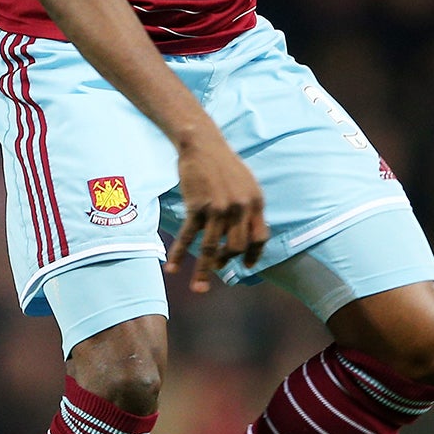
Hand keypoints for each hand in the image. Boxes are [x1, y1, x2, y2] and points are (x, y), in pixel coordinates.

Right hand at [164, 126, 268, 292]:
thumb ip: (248, 207)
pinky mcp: (197, 206)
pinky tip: (173, 268)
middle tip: (218, 268)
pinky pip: (188, 237)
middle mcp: (240, 207)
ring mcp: (218, 208)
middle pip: (237, 247)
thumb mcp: (245, 184)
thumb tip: (246, 232)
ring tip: (199, 289)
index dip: (254, 254)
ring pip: (213, 249)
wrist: (201, 143)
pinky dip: (180, 254)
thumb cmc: (223, 164)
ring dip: (205, 271)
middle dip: (227, 262)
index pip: (260, 237)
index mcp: (255, 202)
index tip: (247, 265)